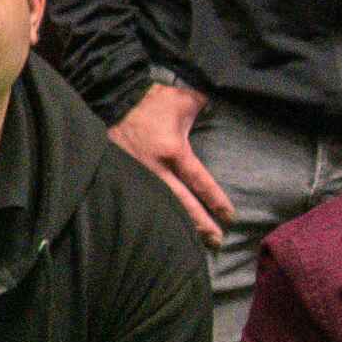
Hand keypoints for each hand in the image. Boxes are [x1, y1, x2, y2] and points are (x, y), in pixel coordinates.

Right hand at [105, 77, 240, 244]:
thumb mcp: (183, 101)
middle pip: (183, 204)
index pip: (200, 182)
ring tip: (191, 241)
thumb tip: (220, 104)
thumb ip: (203, 107)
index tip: (229, 216)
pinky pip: (141, 199)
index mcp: (173, 151)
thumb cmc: (151, 101)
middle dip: (201, 224)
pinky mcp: (123, 175)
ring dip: (178, 224)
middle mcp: (155, 169)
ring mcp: (137, 175)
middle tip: (217, 241)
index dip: (216, 201)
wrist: (112, 99)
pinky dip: (153, 214)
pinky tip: (161, 226)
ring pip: (161, 206)